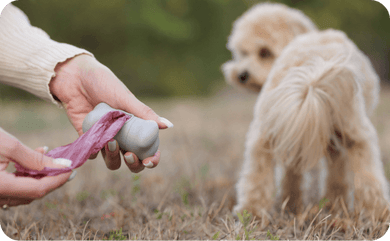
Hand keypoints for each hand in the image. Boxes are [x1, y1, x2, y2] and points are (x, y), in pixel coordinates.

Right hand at [0, 128, 71, 206]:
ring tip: (49, 156)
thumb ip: (37, 159)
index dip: (58, 180)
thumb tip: (64, 166)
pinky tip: (32, 158)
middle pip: (31, 193)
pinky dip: (25, 175)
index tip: (73, 169)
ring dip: (39, 176)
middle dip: (50, 178)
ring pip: (23, 191)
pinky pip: (12, 187)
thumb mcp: (9, 145)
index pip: (38, 190)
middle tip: (64, 162)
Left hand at [49, 54, 171, 172]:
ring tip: (110, 142)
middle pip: (132, 161)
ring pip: (113, 161)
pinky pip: (93, 154)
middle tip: (129, 155)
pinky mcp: (88, 139)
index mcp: (136, 126)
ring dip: (113, 158)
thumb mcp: (125, 98)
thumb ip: (145, 113)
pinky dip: (94, 151)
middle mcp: (123, 136)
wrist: (74, 77)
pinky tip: (93, 139)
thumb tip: (169, 125)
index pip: (149, 150)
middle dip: (133, 164)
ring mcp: (105, 139)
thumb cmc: (103, 82)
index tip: (149, 161)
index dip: (152, 160)